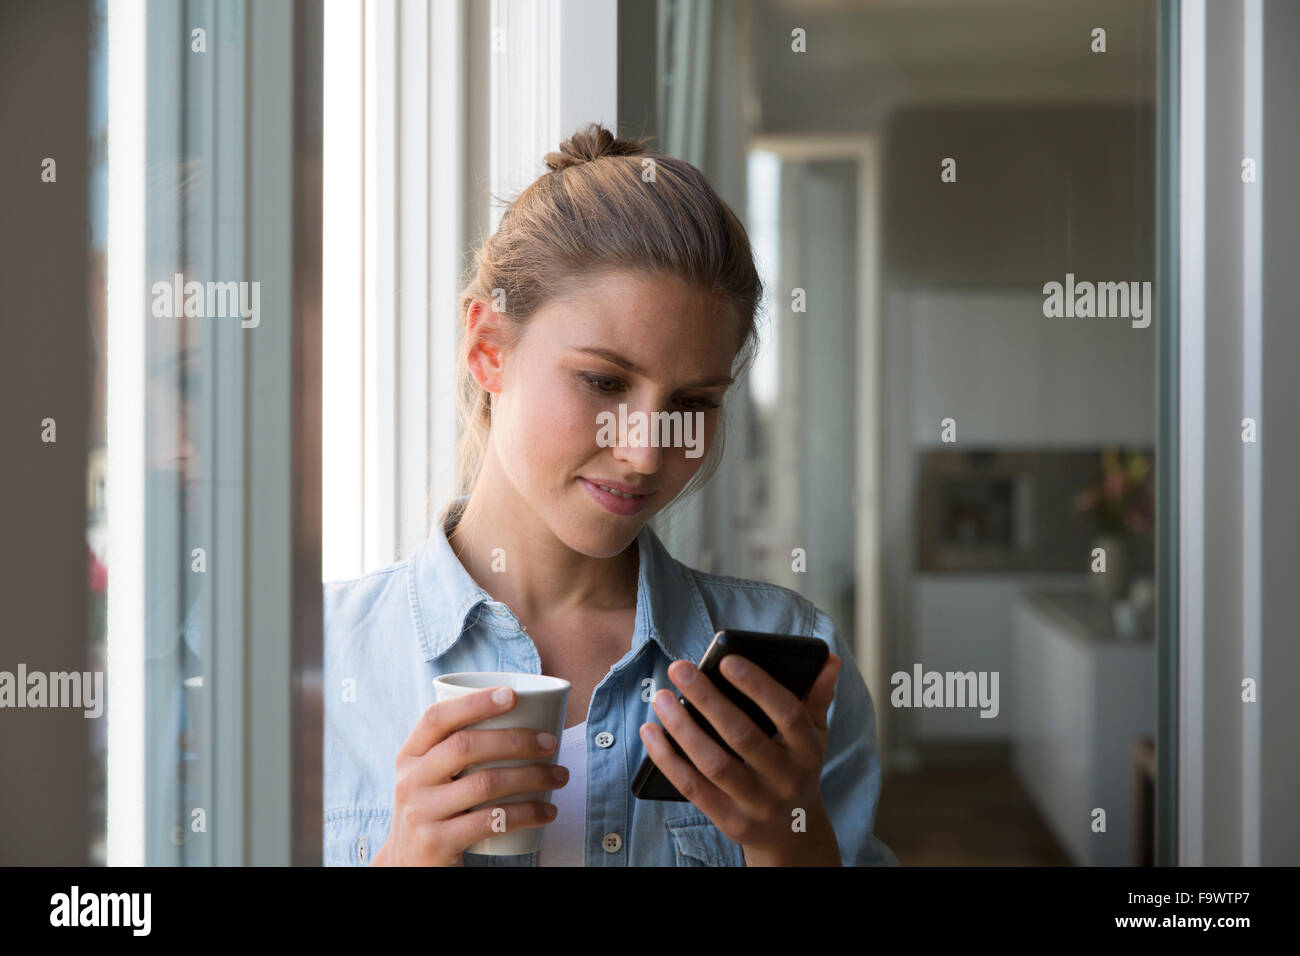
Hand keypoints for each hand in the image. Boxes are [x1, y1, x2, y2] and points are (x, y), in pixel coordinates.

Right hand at [371, 687, 567, 865]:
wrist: (408, 867)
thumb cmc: (435, 811)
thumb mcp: (431, 778)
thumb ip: (455, 750)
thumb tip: (522, 714)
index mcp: (410, 756)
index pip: (437, 718)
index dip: (475, 702)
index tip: (513, 695)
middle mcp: (410, 781)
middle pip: (466, 746)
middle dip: (516, 740)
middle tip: (551, 742)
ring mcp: (420, 813)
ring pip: (485, 783)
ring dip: (532, 777)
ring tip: (559, 776)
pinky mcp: (437, 843)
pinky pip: (491, 821)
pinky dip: (527, 813)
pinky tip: (547, 811)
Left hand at [639, 653, 843, 866]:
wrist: (794, 835)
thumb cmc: (797, 769)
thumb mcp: (815, 737)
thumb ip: (817, 697)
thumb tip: (829, 660)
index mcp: (808, 751)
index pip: (787, 713)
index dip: (757, 686)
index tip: (727, 660)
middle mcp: (785, 779)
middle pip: (742, 736)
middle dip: (707, 699)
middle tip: (679, 667)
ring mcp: (758, 804)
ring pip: (714, 763)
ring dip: (682, 728)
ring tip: (661, 697)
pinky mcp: (730, 822)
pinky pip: (693, 789)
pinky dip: (668, 759)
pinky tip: (651, 732)